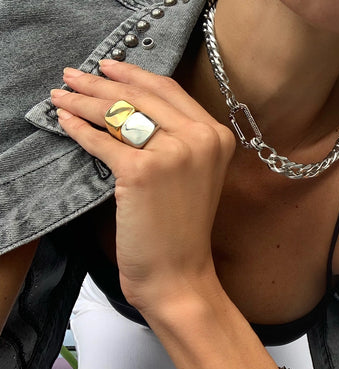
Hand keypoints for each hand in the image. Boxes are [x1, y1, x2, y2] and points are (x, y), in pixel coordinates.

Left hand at [51, 61, 235, 315]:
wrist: (179, 272)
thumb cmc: (182, 229)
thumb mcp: (192, 176)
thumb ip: (177, 140)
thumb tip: (130, 107)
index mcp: (217, 136)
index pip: (169, 91)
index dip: (135, 74)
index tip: (109, 67)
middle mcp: (201, 138)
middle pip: (141, 96)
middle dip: (100, 82)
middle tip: (73, 74)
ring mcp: (174, 153)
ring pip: (119, 114)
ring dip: (83, 100)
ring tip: (61, 94)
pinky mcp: (143, 171)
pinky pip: (102, 141)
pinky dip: (77, 130)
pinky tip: (63, 121)